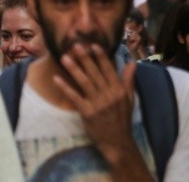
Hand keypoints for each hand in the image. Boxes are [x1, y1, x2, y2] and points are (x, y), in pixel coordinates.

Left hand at [53, 43, 149, 178]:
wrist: (117, 142)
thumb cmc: (122, 119)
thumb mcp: (129, 99)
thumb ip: (129, 80)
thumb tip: (132, 63)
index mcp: (119, 90)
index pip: (109, 70)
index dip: (101, 57)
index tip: (93, 45)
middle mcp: (109, 95)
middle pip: (95, 73)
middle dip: (85, 58)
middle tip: (75, 45)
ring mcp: (98, 104)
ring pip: (84, 82)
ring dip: (74, 69)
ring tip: (65, 57)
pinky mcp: (87, 113)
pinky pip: (75, 97)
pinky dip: (65, 88)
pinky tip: (56, 79)